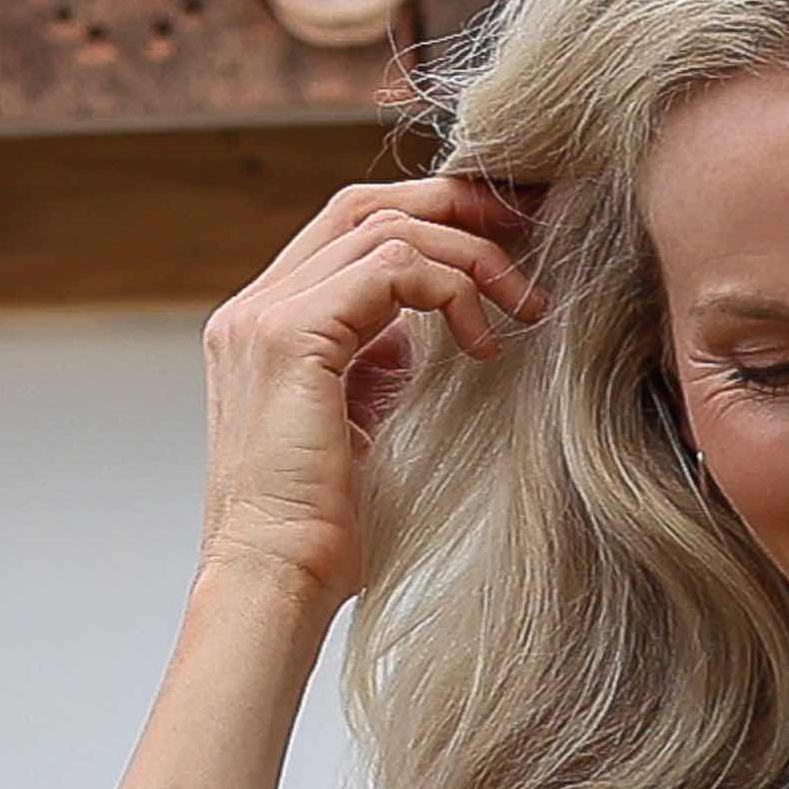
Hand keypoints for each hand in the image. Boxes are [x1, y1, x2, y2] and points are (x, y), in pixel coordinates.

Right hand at [194, 172, 550, 606]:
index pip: (349, 231)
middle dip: (457, 205)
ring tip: (526, 307)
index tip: (506, 237)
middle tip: (533, 227)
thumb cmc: (322, 536)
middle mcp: (255, 308)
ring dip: (471, 258)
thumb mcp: (355, 432)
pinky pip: (390, 269)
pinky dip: (451, 292)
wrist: (273, 583)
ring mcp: (265, 317)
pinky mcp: (291, 338)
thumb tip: (418, 338)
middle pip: (363, 204)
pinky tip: (486, 345)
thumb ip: (372, 372)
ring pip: (383, 228)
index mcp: (265, 326)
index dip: (432, 219)